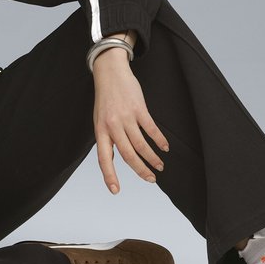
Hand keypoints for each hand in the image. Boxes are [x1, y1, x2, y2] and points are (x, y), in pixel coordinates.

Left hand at [92, 49, 169, 193]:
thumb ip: (107, 139)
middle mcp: (112, 126)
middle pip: (128, 155)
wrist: (110, 73)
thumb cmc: (105, 99)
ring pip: (141, 144)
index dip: (109, 175)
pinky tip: (165, 147)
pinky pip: (151, 129)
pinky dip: (159, 140)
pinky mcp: (139, 109)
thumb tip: (115, 158)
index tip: (115, 190)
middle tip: (151, 179)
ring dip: (152, 158)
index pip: (103, 158)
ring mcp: (126, 117)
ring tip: (159, 166)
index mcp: (100, 131)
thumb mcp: (99, 120)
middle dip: (141, 170)